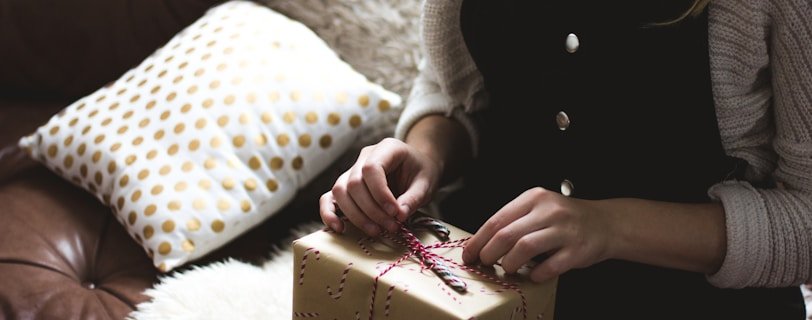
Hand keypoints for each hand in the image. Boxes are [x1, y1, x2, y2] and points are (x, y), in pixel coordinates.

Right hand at [319, 138, 441, 236]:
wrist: (416, 168)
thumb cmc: (421, 172)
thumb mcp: (426, 183)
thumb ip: (414, 198)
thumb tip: (399, 215)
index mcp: (387, 148)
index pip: (372, 168)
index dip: (380, 194)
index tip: (395, 213)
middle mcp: (364, 156)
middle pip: (354, 183)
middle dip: (372, 211)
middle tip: (392, 227)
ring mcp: (351, 170)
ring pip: (340, 192)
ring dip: (356, 216)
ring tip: (377, 231)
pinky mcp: (345, 186)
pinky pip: (329, 197)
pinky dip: (329, 213)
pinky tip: (339, 228)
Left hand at [462, 187, 615, 282]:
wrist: (605, 223)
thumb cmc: (566, 219)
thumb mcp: (539, 208)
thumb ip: (515, 221)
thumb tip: (481, 243)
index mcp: (534, 198)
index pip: (498, 220)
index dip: (479, 240)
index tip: (469, 253)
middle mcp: (549, 211)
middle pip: (507, 234)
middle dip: (489, 253)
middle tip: (485, 263)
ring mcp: (564, 230)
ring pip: (525, 248)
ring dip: (510, 264)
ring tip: (508, 269)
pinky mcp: (577, 250)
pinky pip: (550, 266)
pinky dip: (537, 274)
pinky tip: (533, 275)